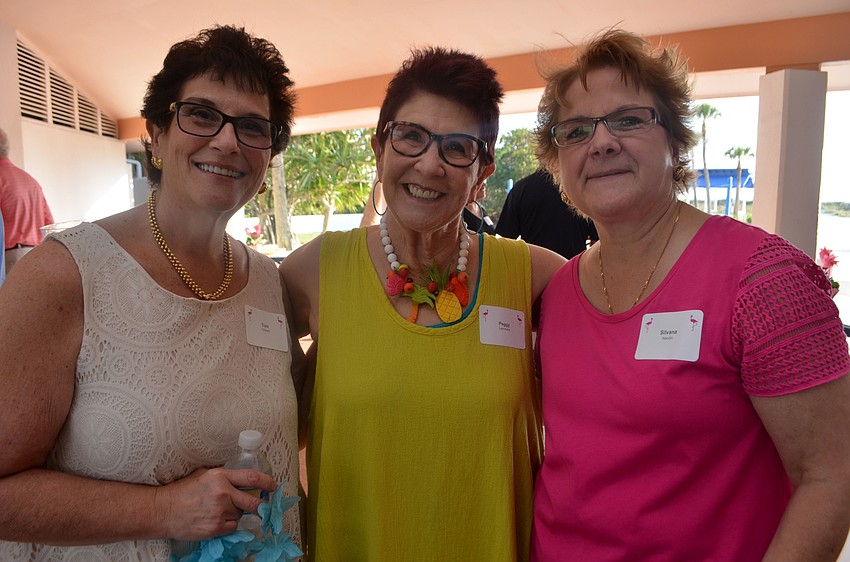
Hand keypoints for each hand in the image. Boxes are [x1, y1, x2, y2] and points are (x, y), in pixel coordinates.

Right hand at [155, 467, 276, 540]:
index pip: (252, 478)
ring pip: (241, 515)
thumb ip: (224, 476)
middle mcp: (223, 493)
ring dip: (236, 513)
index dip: (267, 482)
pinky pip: (233, 527)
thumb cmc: (183, 491)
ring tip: (219, 510)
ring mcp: (220, 512)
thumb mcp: (204, 475)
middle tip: (262, 505)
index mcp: (221, 477)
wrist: (164, 511)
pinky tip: (215, 519)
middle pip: (254, 502)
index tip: (273, 486)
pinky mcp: (216, 528)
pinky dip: (228, 524)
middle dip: (261, 505)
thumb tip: (242, 478)